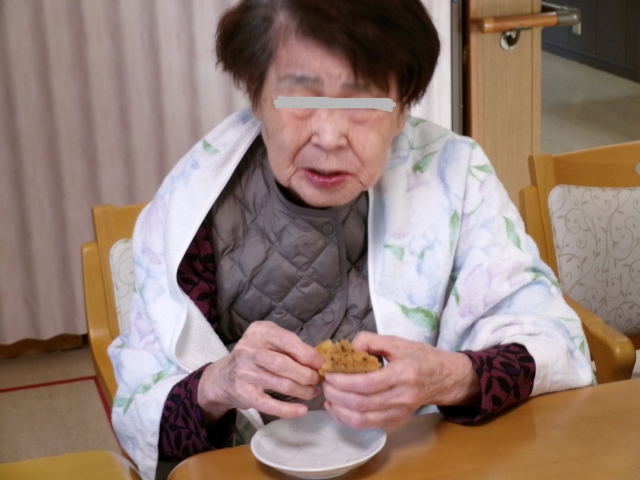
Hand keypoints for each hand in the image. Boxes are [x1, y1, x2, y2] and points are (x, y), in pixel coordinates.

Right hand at [197, 321, 323, 422]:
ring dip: (302, 390)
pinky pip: (269, 404)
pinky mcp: (244, 394)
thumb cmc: (255, 355)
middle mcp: (248, 350)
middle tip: (317, 380)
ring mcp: (244, 373)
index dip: (307, 354)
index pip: (287, 341)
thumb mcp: (268, 340)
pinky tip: (302, 410)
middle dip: (306, 374)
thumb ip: (289, 346)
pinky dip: (288, 409)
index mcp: (258, 332)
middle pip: (283, 364)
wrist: (223, 377)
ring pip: (280, 384)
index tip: (320, 363)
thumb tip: (317, 361)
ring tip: (313, 392)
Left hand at [322, 332, 478, 429]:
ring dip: (339, 410)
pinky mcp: (395, 422)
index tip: (329, 373)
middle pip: (361, 404)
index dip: (344, 381)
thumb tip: (347, 349)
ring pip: (362, 420)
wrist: (444, 378)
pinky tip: (337, 408)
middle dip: (337, 395)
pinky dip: (347, 419)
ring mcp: (399, 413)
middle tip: (325, 383)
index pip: (367, 384)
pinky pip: (367, 426)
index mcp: (403, 373)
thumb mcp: (397, 341)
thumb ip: (370, 340)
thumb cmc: (420, 357)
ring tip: (328, 397)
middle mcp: (401, 397)